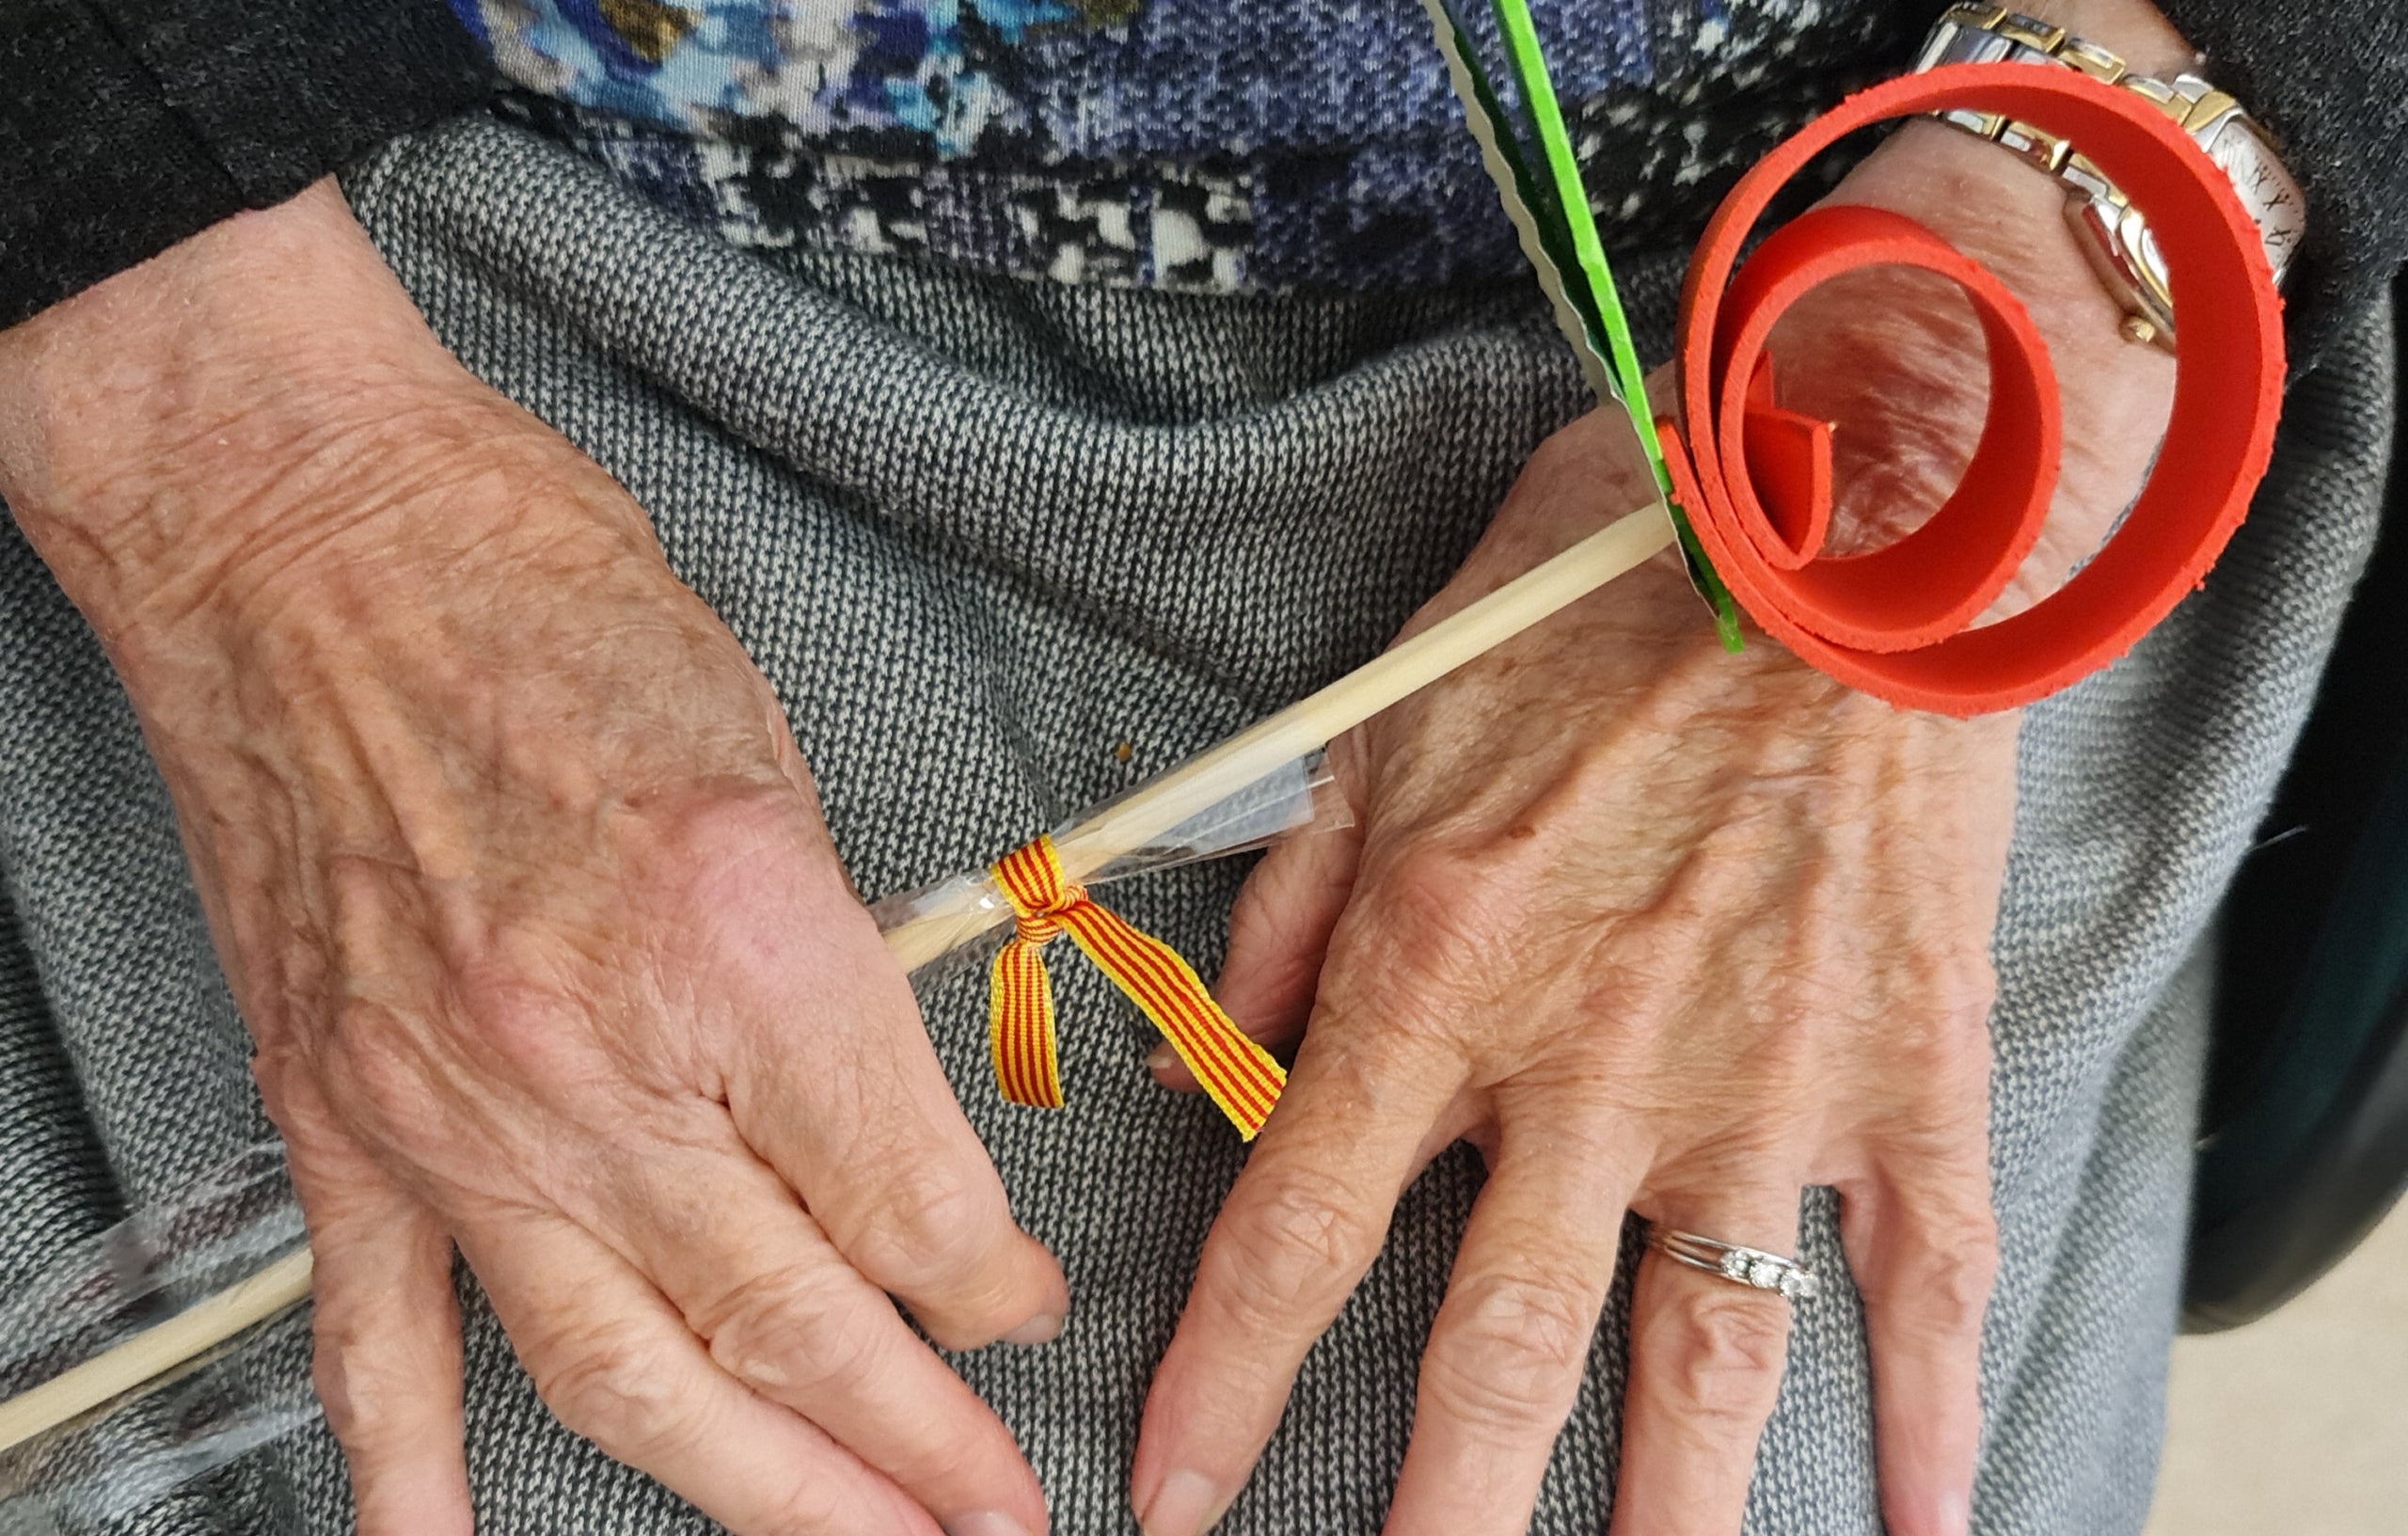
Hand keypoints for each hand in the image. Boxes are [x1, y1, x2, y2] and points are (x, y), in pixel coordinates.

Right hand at [0, 184, 1063, 1535]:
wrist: (307, 534)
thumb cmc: (545, 603)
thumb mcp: (772, 762)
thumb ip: (834, 969)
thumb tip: (889, 1124)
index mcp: (741, 939)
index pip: (907, 1197)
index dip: (989, 1284)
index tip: (1019, 1308)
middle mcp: (597, 1055)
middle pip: (791, 1318)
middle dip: (915, 1445)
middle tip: (991, 1514)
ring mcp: (453, 1108)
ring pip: (622, 1371)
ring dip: (754, 1487)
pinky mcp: (343, 1116)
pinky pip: (381, 1333)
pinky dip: (418, 1463)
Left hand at [1129, 65, 2181, 1535]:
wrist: (1838, 510)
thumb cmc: (1595, 587)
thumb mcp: (1381, 712)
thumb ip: (1290, 897)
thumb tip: (1228, 1052)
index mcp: (1438, 972)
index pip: (1295, 1227)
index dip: (1224, 1381)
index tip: (1174, 1498)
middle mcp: (1589, 1062)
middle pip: (1492, 1344)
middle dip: (1433, 1510)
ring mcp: (1763, 1081)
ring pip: (1700, 1352)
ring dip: (1660, 1515)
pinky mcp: (1907, 1065)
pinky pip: (1925, 1267)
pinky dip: (1932, 1401)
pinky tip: (1928, 1513)